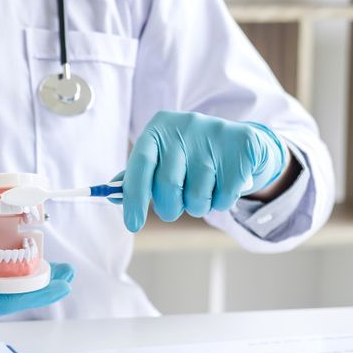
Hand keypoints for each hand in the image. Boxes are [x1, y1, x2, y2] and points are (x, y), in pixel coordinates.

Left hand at [120, 110, 285, 231]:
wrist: (241, 143)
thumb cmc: (191, 156)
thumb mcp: (163, 157)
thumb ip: (138, 176)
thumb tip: (111, 196)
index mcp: (158, 128)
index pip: (139, 165)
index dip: (134, 198)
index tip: (132, 225)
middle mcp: (185, 127)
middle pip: (168, 187)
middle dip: (170, 208)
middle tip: (175, 207)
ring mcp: (215, 135)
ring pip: (197, 197)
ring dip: (197, 206)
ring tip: (203, 190)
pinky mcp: (241, 147)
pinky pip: (224, 198)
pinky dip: (221, 202)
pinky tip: (223, 185)